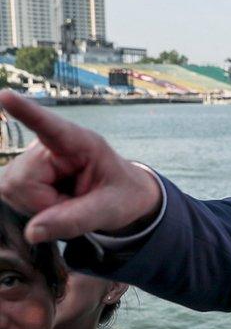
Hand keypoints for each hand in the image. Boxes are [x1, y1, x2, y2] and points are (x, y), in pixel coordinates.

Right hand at [0, 90, 162, 242]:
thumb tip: (33, 232)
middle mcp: (48, 146)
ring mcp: (30, 160)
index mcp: (80, 142)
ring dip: (40, 207)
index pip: (50, 126)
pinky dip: (33, 209)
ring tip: (68, 200)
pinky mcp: (19, 174)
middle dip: (45, 203)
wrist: (121, 196)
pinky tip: (53, 202)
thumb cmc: (121, 194)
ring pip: (13, 191)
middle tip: (75, 201)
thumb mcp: (110, 209)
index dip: (26, 112)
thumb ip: (76, 219)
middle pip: (22, 181)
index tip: (6, 96)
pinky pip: (11, 198)